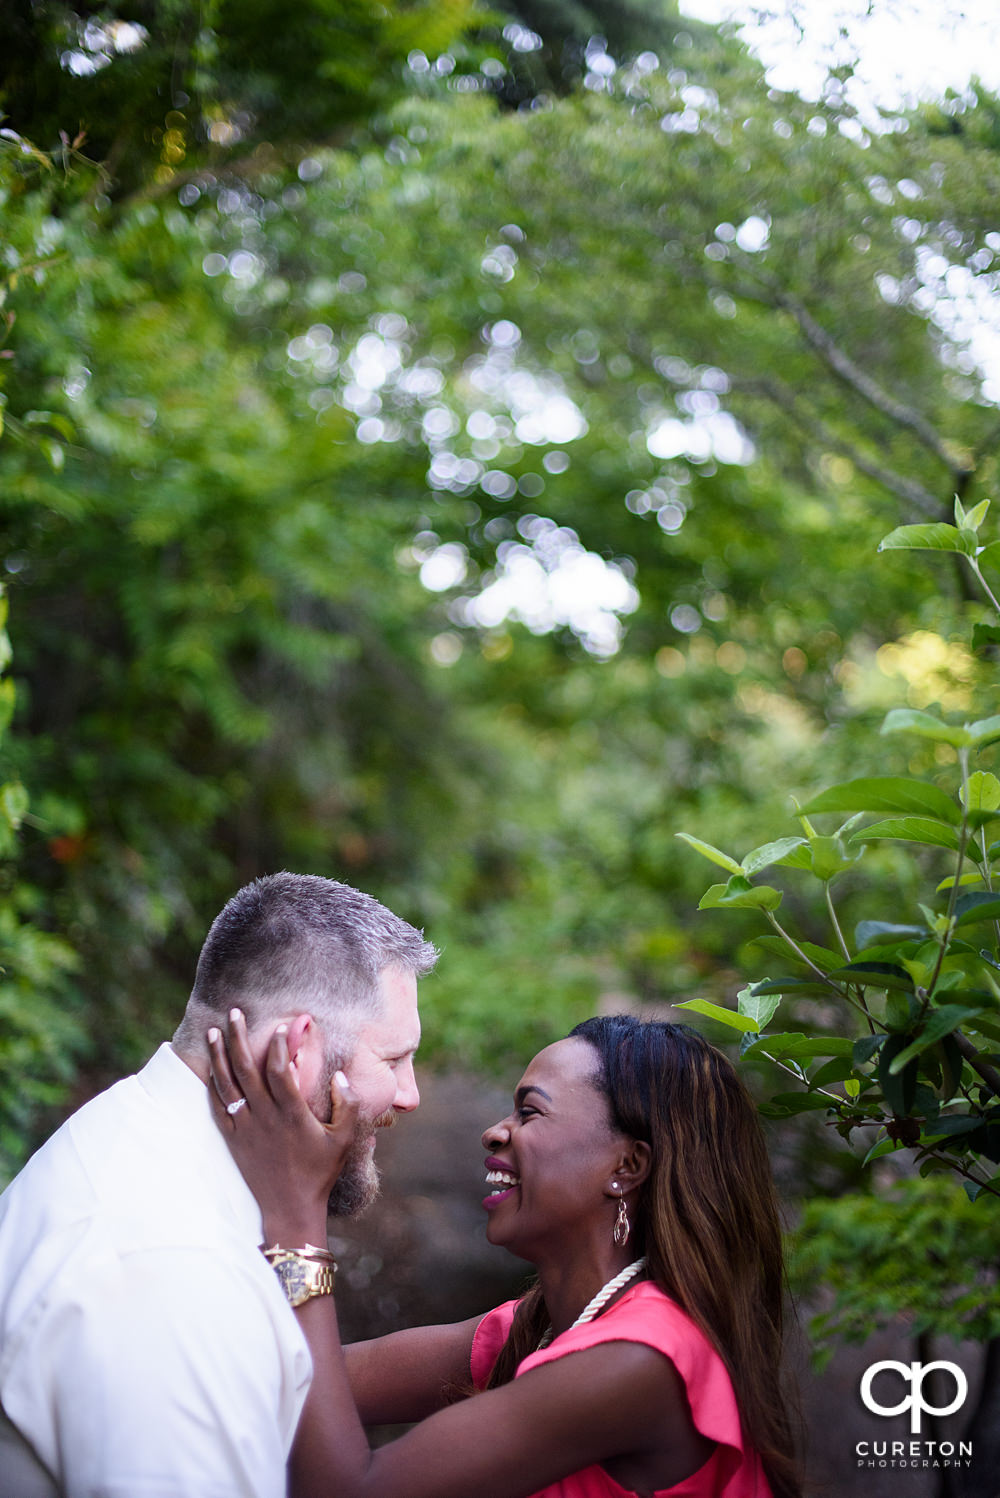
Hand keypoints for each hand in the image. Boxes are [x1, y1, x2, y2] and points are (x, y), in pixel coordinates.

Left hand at [208, 1009, 358, 1242]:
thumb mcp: (344, 1140)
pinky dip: (212, 1085)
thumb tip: (340, 1075)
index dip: (278, 1044)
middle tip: (234, 1012)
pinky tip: (210, 1068)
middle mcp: (264, 1117)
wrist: (288, 1209)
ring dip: (219, 1055)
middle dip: (239, 1037)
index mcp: (291, 1114)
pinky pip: (218, 1106)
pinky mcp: (232, 1139)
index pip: (278, 1069)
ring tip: (214, 1031)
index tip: (280, 1024)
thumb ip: (347, 1105)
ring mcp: (244, 1127)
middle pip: (246, 1068)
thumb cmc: (319, 1173)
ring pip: (227, 1083)